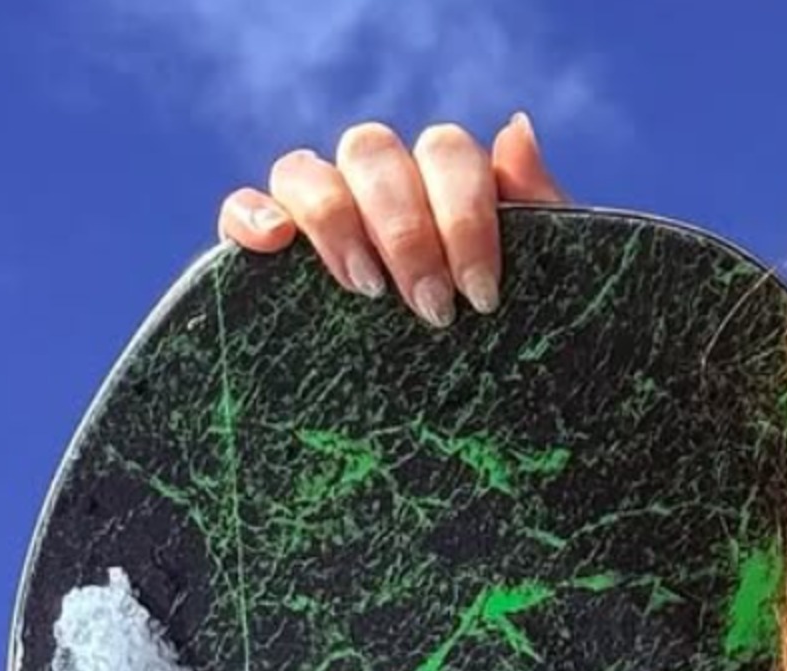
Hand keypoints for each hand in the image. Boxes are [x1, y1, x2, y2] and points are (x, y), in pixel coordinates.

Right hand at [217, 112, 570, 328]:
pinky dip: (249, 213)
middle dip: (406, 230)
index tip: (482, 295)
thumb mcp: (544, 289)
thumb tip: (515, 127)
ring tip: (367, 291)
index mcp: (446, 184)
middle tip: (433, 310)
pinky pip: (242, 208)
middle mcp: (380, 187)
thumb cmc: (515, 347)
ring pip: (305, 169)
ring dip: (334, 220)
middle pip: (372, 150)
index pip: (444, 151)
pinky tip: (272, 243)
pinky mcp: (266, 256)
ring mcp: (319, 216)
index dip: (464, 214)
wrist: (484, 427)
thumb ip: (539, 209)